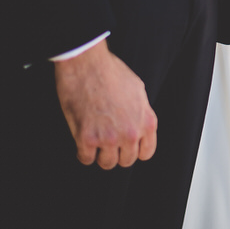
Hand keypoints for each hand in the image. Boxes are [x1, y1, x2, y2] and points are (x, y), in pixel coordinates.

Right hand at [53, 41, 157, 169]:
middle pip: (126, 161)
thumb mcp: (138, 90)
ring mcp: (109, 138)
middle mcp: (131, 133)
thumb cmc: (111, 71)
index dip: (135, 150)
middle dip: (117, 153)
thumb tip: (137, 121)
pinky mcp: (87, 138)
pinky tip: (82, 143)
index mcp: (147, 121)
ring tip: (95, 143)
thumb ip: (140, 111)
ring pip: (107, 163)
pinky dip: (83, 153)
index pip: (146, 153)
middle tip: (108, 144)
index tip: (126, 147)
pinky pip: (86, 159)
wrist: (87, 65)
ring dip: (100, 155)